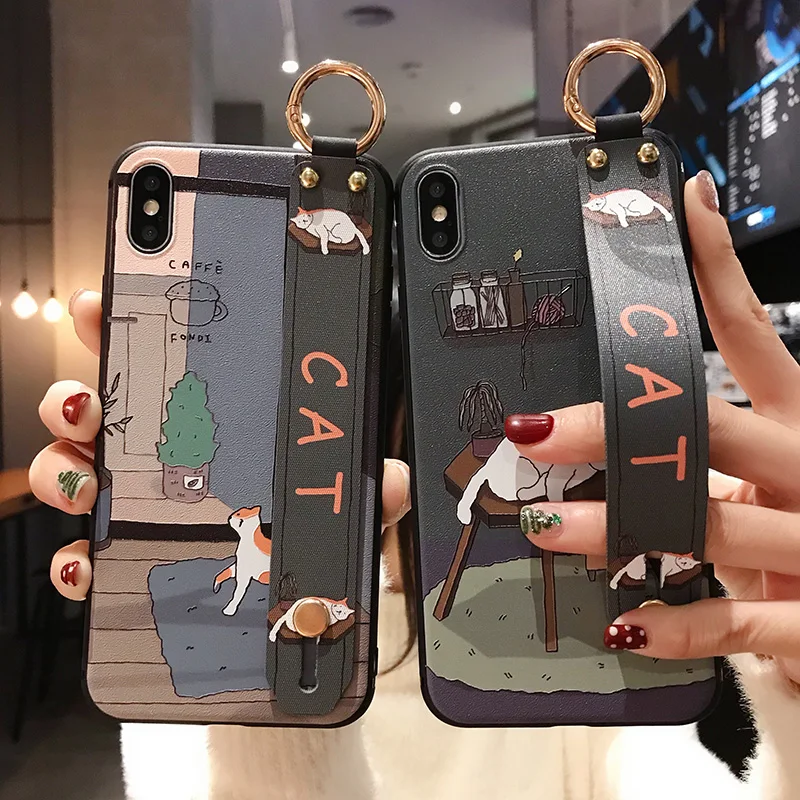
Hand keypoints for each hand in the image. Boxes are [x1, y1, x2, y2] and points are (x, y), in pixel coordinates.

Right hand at [29, 290, 410, 600]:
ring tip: (86, 479)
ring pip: (77, 471)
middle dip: (79, 397)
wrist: (292, 610)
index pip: (163, 363)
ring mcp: (141, 505)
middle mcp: (167, 455)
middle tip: (87, 403)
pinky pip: (83, 554)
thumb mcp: (346, 501)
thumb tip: (396, 476)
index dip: (125, 328)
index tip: (103, 306)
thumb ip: (371, 486)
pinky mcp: (130, 558)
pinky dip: (73, 558)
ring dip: (64, 469)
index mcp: (213, 422)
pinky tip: (84, 564)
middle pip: (103, 412)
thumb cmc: (310, 533)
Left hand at [507, 172, 799, 686]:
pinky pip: (734, 621)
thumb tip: (613, 429)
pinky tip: (624, 624)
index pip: (752, 330)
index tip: (681, 204)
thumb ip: (711, 453)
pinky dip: (673, 624)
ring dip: (614, 523)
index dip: (719, 266)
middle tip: (530, 430)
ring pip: (706, 517)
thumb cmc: (797, 538)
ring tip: (542, 523)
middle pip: (705, 422)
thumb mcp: (766, 480)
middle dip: (612, 426)